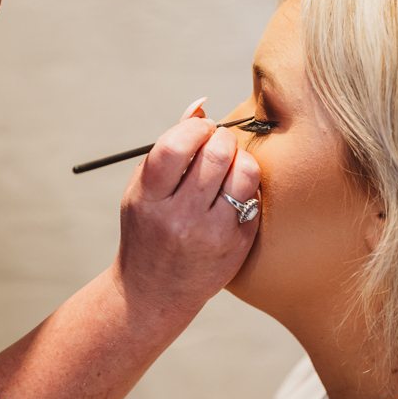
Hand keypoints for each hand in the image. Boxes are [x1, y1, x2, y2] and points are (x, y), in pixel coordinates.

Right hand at [113, 99, 260, 316]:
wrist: (155, 291)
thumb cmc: (148, 229)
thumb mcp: (142, 190)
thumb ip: (168, 148)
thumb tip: (201, 107)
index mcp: (149, 199)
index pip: (176, 147)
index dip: (196, 128)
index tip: (201, 130)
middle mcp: (180, 217)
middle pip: (215, 155)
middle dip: (222, 138)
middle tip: (219, 142)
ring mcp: (212, 234)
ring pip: (243, 174)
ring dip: (240, 159)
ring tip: (230, 165)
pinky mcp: (237, 245)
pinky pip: (255, 198)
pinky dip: (248, 187)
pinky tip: (234, 193)